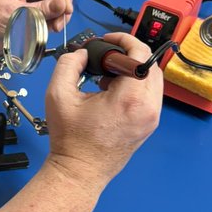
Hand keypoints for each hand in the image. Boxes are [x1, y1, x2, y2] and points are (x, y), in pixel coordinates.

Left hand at [0, 0, 72, 53]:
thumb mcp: (12, 13)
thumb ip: (40, 9)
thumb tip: (63, 4)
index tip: (66, 10)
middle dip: (60, 9)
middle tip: (58, 24)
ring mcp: (29, 2)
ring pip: (54, 8)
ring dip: (55, 19)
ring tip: (49, 29)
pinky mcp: (28, 16)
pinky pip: (46, 19)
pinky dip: (47, 27)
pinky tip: (40, 32)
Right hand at [43, 32, 162, 187]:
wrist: (80, 171)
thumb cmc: (71, 140)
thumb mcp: (58, 95)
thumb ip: (68, 64)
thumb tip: (82, 54)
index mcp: (130, 98)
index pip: (140, 54)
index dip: (123, 39)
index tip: (107, 40)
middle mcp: (148, 108)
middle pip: (150, 64)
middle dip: (128, 54)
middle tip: (107, 55)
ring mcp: (152, 118)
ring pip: (153, 79)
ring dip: (133, 69)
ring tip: (107, 75)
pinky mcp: (149, 124)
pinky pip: (150, 94)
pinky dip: (135, 84)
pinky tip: (112, 91)